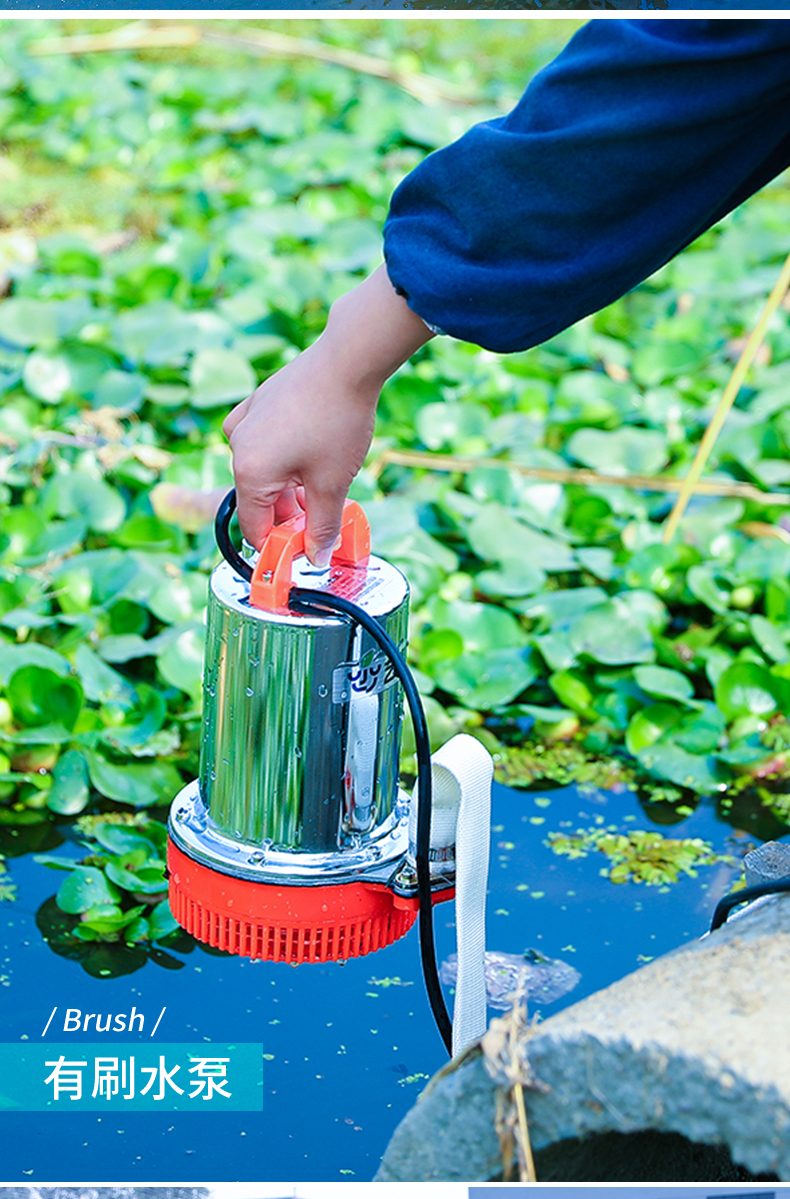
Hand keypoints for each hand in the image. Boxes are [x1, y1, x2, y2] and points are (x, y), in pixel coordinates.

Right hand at [223, 265, 433, 563]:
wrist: (347, 360)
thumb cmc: (338, 422)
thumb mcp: (333, 484)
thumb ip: (322, 527)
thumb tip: (317, 558)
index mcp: (248, 472)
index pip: (255, 529)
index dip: (279, 549)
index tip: (303, 557)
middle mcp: (236, 446)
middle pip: (259, 500)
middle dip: (289, 516)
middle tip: (323, 522)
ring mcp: (244, 421)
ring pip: (263, 471)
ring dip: (289, 488)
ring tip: (325, 485)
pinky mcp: (257, 403)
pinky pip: (264, 443)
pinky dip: (285, 458)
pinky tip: (314, 453)